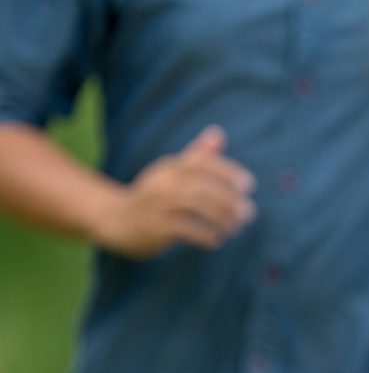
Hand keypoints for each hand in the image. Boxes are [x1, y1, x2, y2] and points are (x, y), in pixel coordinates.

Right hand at [91, 126, 256, 258]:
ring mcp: (157, 204)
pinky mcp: (154, 226)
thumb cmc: (154, 197)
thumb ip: (197, 156)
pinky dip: (206, 234)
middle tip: (248, 213)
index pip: (202, 162)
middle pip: (202, 185)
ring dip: (221, 218)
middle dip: (230, 200)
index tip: (248, 185)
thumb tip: (218, 132)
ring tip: (235, 228)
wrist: (116, 221)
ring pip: (195, 205)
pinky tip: (217, 240)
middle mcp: (162, 182)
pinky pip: (185, 228)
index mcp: (170, 167)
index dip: (228, 171)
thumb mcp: (172, 174)